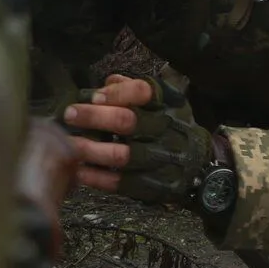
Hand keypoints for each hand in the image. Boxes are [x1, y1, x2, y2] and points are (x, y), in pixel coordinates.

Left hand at [61, 73, 211, 204]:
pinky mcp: (153, 185)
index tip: (94, 96)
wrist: (200, 165)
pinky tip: (78, 170)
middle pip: (127, 122)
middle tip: (69, 114)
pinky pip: (121, 182)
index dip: (117, 93)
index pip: (143, 92)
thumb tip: (105, 83)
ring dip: (90, 149)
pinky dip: (97, 177)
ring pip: (121, 155)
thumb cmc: (170, 126)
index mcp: (167, 105)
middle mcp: (165, 131)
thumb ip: (132, 89)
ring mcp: (160, 160)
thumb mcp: (162, 101)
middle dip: (94, 117)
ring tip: (68, 143)